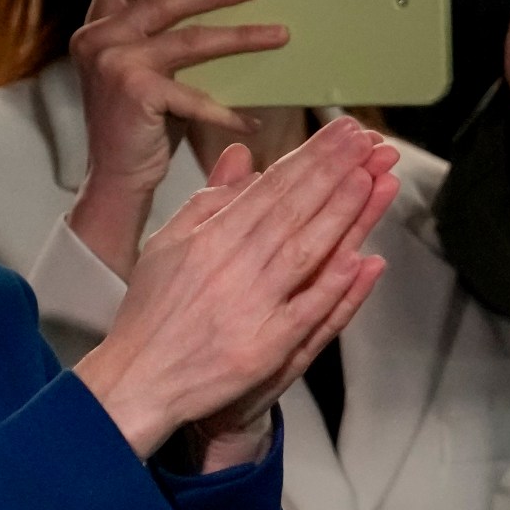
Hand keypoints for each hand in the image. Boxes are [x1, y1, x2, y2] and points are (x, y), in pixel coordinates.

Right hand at [64, 0, 287, 281]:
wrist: (114, 181)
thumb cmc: (139, 126)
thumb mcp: (146, 70)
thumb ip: (167, 37)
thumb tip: (231, 10)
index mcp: (98, 23)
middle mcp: (98, 35)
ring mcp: (113, 61)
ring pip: (190, 38)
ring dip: (241, 36)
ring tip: (277, 34)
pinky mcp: (134, 91)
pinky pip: (195, 94)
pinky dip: (227, 110)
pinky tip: (251, 120)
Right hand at [76, 121, 398, 459]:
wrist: (139, 376)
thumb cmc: (152, 312)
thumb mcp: (168, 243)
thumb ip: (208, 199)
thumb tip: (242, 158)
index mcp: (210, 236)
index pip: (271, 187)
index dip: (310, 157)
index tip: (342, 133)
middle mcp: (232, 264)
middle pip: (293, 209)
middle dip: (334, 170)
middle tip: (368, 139)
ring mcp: (252, 305)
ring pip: (305, 249)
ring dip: (341, 213)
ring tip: (371, 178)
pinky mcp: (266, 345)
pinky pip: (306, 309)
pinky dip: (332, 283)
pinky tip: (360, 257)